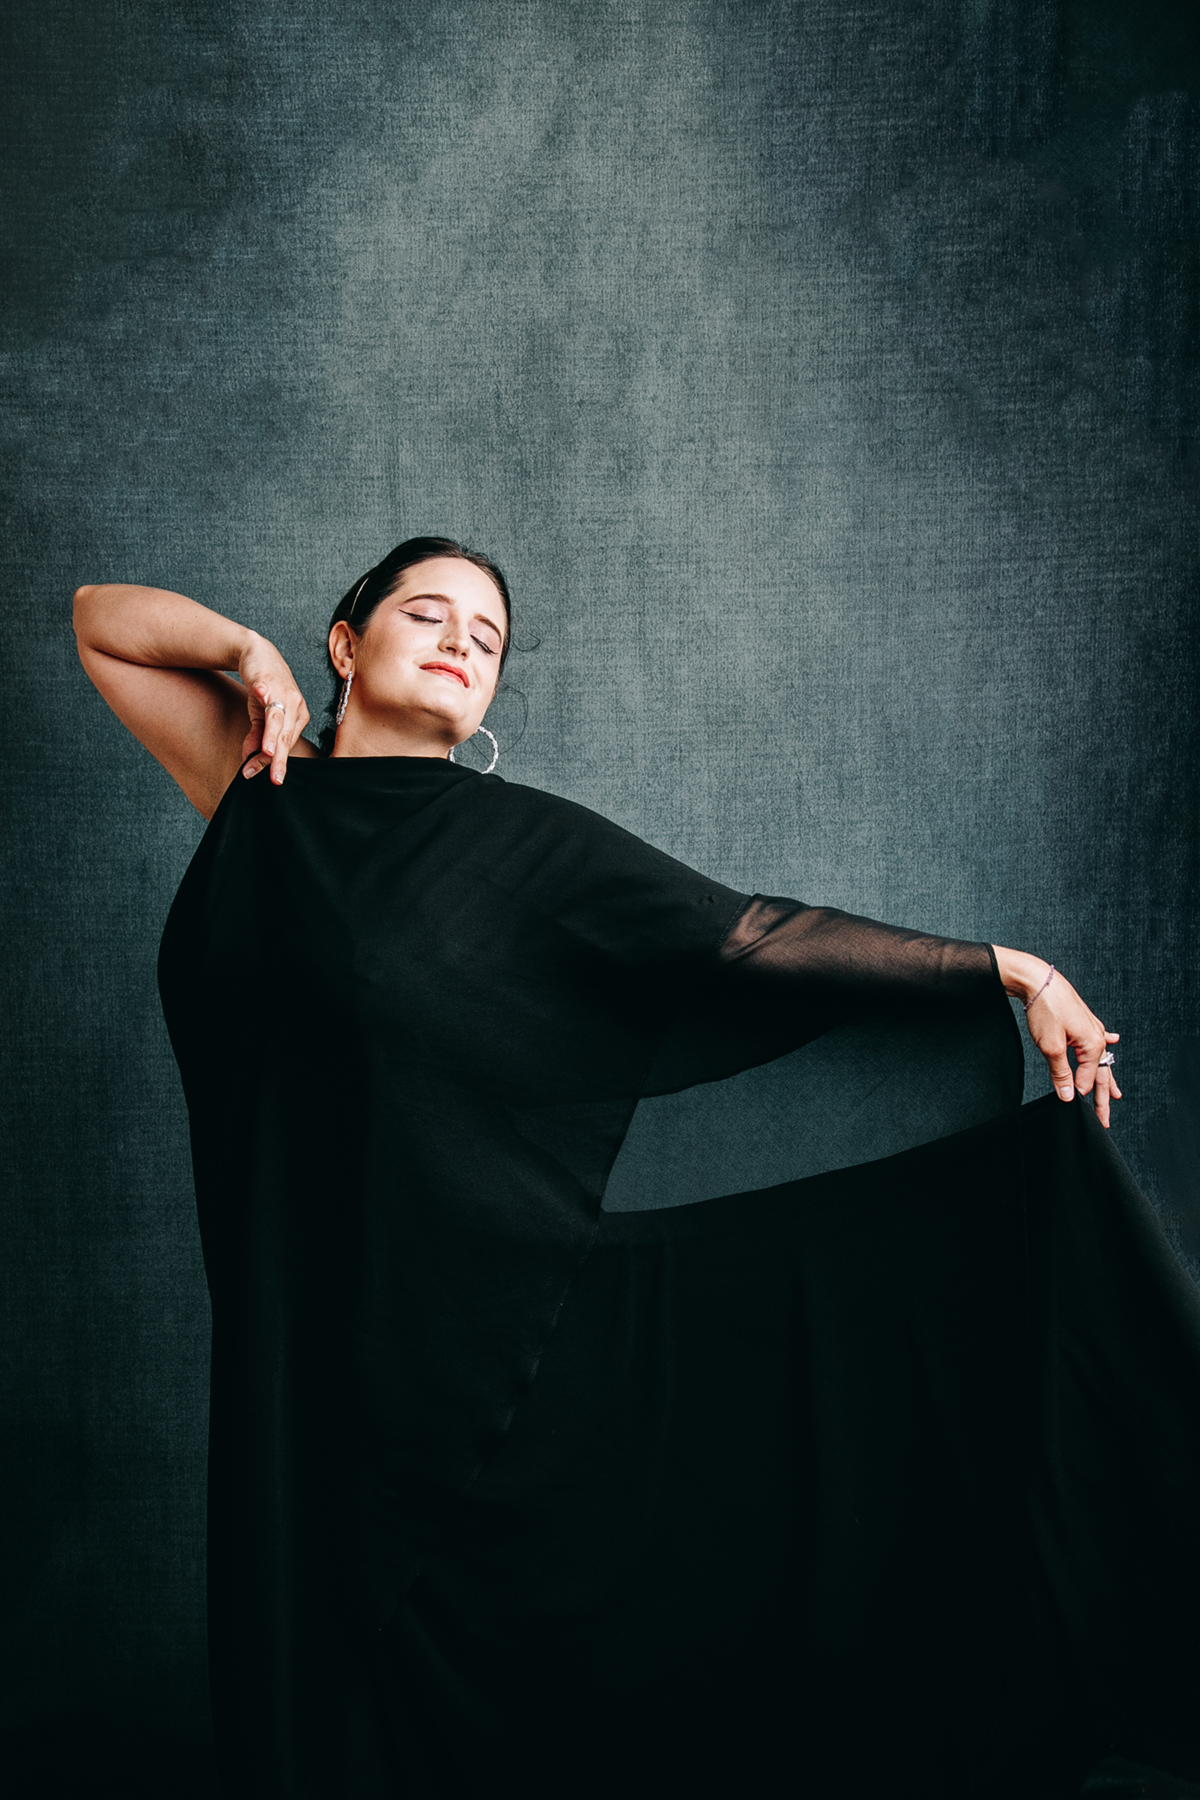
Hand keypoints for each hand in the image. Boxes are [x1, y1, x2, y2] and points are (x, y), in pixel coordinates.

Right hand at [237, 634, 309, 785]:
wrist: (257, 653)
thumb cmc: (265, 688)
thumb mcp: (260, 716)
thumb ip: (257, 738)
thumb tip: (250, 762)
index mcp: (298, 717)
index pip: (287, 745)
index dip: (275, 762)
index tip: (267, 780)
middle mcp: (295, 705)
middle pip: (286, 736)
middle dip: (279, 759)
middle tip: (275, 778)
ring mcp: (282, 691)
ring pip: (278, 718)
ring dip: (272, 735)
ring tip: (268, 751)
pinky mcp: (267, 679)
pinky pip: (266, 689)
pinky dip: (263, 693)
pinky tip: (260, 696)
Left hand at [992, 947, 1121, 1127]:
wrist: (1038, 980)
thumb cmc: (1045, 1010)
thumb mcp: (1051, 1047)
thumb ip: (1061, 1074)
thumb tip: (1069, 1097)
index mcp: (1093, 1046)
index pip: (1088, 1080)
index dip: (1078, 1095)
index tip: (1073, 1109)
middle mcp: (1097, 1038)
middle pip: (1101, 1074)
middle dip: (1103, 1099)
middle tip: (1105, 1121)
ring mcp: (1092, 1029)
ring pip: (1101, 1060)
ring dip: (1106, 1078)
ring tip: (1114, 1095)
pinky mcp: (1083, 1021)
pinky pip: (1098, 1040)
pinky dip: (1106, 1046)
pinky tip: (1114, 1043)